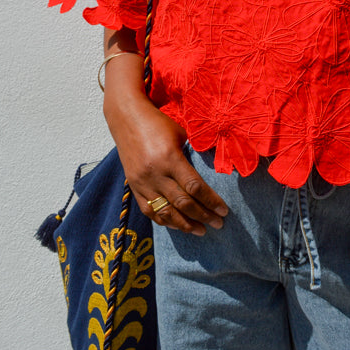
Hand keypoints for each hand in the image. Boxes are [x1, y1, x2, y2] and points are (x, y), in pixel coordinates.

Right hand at [106, 90, 228, 234]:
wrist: (126, 118)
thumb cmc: (158, 123)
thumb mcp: (180, 134)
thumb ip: (192, 156)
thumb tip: (210, 173)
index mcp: (170, 158)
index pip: (194, 187)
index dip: (211, 201)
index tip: (224, 210)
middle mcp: (155, 174)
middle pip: (183, 203)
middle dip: (203, 216)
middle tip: (218, 223)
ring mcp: (142, 182)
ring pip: (165, 212)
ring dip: (185, 225)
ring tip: (201, 230)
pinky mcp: (133, 187)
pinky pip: (149, 211)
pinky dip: (165, 220)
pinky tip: (178, 225)